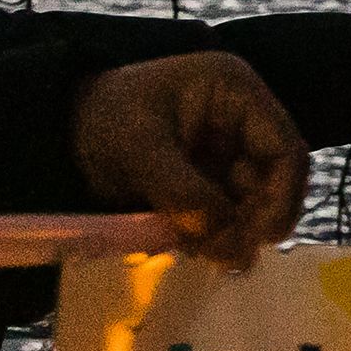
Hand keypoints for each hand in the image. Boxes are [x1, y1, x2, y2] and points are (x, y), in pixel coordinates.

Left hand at [73, 53, 310, 266]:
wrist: (65, 128)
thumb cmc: (104, 118)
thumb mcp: (138, 148)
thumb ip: (182, 190)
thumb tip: (222, 238)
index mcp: (235, 93)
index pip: (285, 147)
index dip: (284, 194)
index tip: (264, 235)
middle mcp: (243, 123)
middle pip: (275, 181)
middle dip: (255, 220)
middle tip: (227, 257)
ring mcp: (229, 154)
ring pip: (254, 204)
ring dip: (236, 233)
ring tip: (203, 253)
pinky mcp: (212, 182)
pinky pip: (229, 216)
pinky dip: (218, 236)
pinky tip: (195, 248)